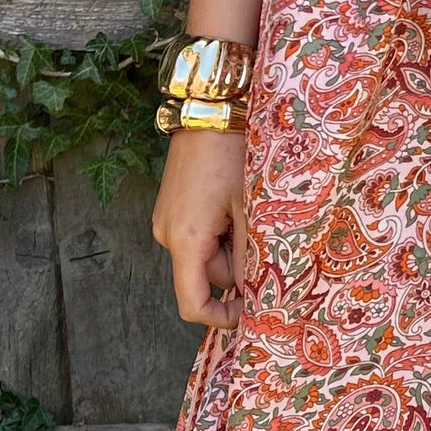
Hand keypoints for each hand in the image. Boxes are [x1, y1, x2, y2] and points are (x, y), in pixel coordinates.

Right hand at [152, 127, 248, 327]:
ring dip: (231, 246)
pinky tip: (235, 204)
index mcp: (186, 241)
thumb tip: (259, 289)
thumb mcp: (251, 207)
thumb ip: (253, 253)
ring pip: (206, 256)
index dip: (221, 317)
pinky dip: (220, 232)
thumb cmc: (232, 155)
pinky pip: (199, 237)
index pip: (192, 304)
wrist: (209, 112)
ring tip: (248, 210)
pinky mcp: (172, 210)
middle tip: (263, 232)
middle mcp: (168, 236)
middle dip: (239, 266)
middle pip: (207, 277)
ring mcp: (167, 222)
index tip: (251, 309)